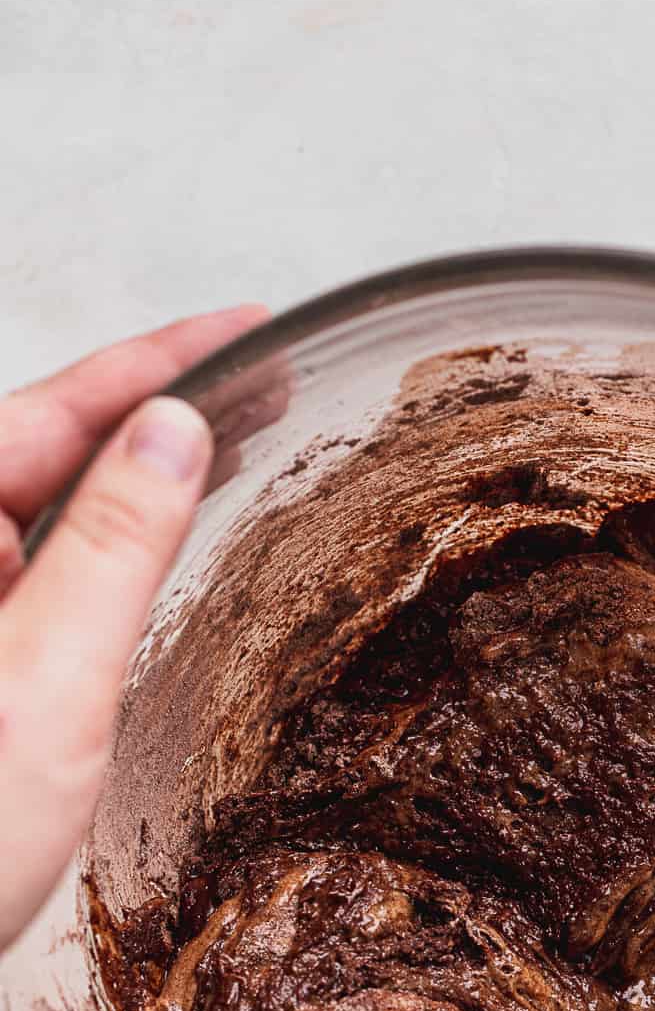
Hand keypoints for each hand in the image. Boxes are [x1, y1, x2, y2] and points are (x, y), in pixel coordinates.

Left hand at [0, 307, 266, 949]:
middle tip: (260, 376)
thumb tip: (171, 434)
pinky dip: (104, 543)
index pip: (51, 409)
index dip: (159, 361)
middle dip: (157, 408)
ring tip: (229, 438)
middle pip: (44, 446)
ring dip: (135, 475)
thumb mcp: (47, 685)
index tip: (245, 325)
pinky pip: (37, 570)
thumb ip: (109, 548)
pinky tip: (154, 534)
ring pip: (44, 509)